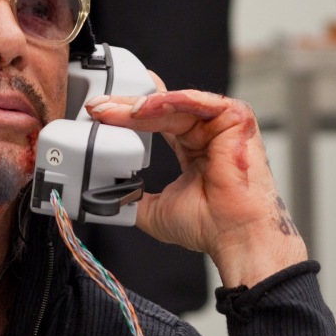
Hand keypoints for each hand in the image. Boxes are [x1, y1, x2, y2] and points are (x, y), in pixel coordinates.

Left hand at [85, 81, 309, 287]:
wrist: (233, 234)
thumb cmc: (208, 225)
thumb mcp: (154, 210)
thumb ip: (132, 197)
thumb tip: (105, 194)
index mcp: (193, 148)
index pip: (158, 121)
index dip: (129, 116)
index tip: (101, 113)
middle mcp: (208, 132)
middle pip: (162, 109)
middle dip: (126, 108)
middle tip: (98, 108)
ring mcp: (223, 123)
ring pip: (176, 104)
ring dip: (142, 106)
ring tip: (114, 112)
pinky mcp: (237, 118)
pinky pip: (199, 101)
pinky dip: (171, 101)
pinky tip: (144, 109)